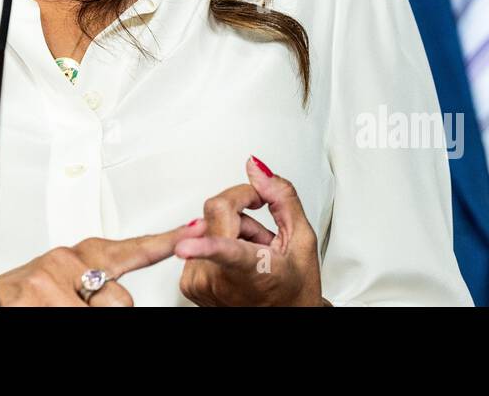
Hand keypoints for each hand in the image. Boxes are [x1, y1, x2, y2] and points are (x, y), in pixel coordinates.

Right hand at [0, 221, 197, 305]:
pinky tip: (40, 310)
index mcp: (78, 256)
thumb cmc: (17, 299)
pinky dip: (60, 317)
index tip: (195, 228)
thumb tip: (118, 299)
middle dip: (104, 312)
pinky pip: (75, 317)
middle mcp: (67, 261)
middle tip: (70, 308)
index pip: (132, 248)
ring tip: (48, 310)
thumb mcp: (60, 288)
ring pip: (104, 312)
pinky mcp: (39, 295)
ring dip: (81, 317)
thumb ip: (93, 288)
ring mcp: (52, 280)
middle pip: (121, 300)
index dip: (166, 240)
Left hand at [175, 155, 324, 305]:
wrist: (286, 319)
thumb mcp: (303, 239)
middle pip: (217, 212)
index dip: (203, 247)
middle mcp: (220, 281)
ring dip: (231, 231)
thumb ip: (281, 197)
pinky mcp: (189, 284)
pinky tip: (237, 262)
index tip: (185, 246)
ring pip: (206, 224)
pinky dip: (218, 245)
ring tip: (254, 254)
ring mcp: (201, 284)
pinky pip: (198, 241)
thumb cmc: (294, 287)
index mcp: (253, 272)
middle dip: (242, 212)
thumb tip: (256, 169)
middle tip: (264, 237)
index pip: (227, 252)